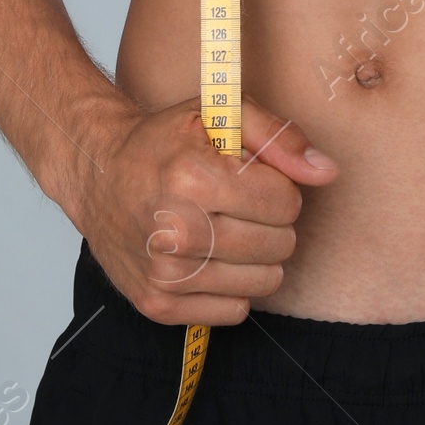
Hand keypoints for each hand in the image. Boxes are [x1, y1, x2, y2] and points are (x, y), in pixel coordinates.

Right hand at [73, 95, 336, 324]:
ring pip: (265, 281)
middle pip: (280, 244)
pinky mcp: (158, 306)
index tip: (253, 177)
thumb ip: (279, 136)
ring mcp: (165, 275)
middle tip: (240, 203)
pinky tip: (209, 257)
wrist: (98, 174)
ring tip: (227, 229)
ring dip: (257, 255)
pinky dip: (232, 285)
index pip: (286, 202)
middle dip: (271, 221)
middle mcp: (176, 232)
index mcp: (193, 178)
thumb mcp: (220, 114)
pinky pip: (236, 310)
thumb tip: (326, 172)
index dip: (279, 186)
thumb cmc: (163, 142)